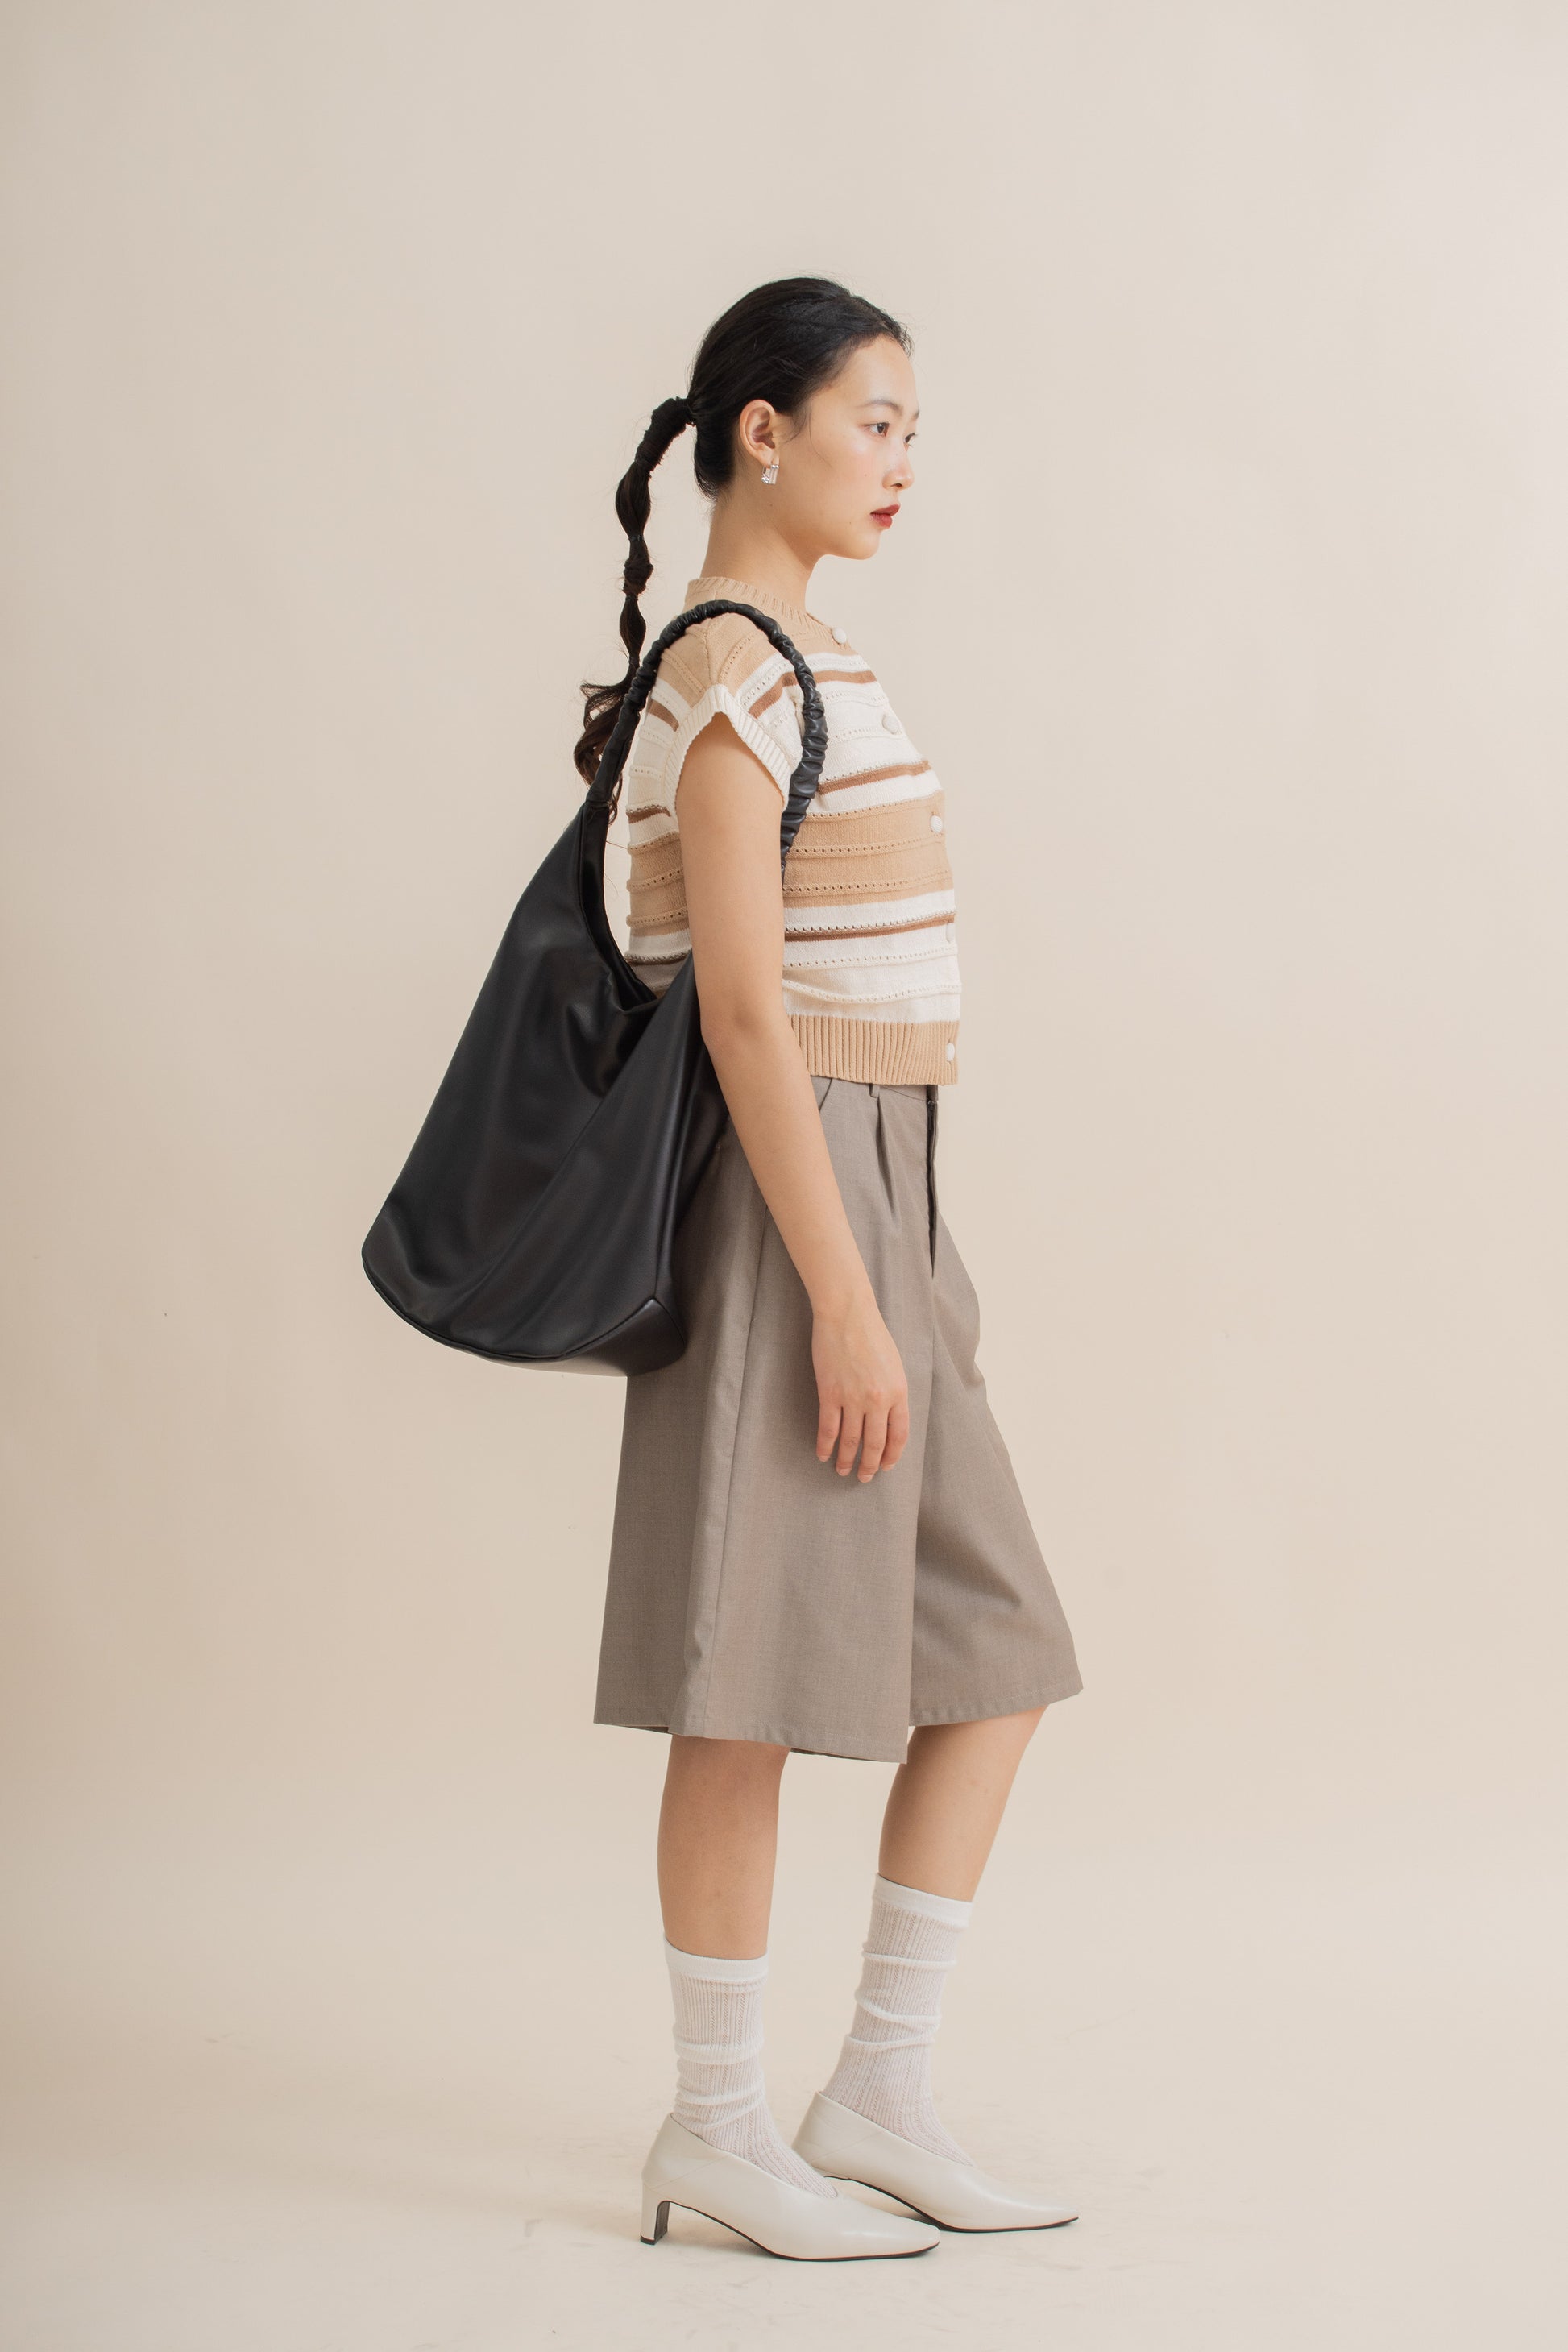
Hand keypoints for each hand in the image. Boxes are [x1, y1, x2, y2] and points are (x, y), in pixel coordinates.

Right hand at [811, 1288, 909, 1480]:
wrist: (847, 1314)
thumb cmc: (873, 1334)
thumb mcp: (895, 1365)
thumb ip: (894, 1392)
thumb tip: (888, 1418)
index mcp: (898, 1392)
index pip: (899, 1435)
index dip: (891, 1455)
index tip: (885, 1466)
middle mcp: (878, 1399)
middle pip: (875, 1443)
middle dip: (869, 1465)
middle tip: (864, 1478)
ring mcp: (853, 1398)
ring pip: (851, 1440)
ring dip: (846, 1459)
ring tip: (842, 1471)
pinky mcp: (830, 1393)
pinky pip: (828, 1427)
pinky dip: (825, 1444)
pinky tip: (822, 1454)